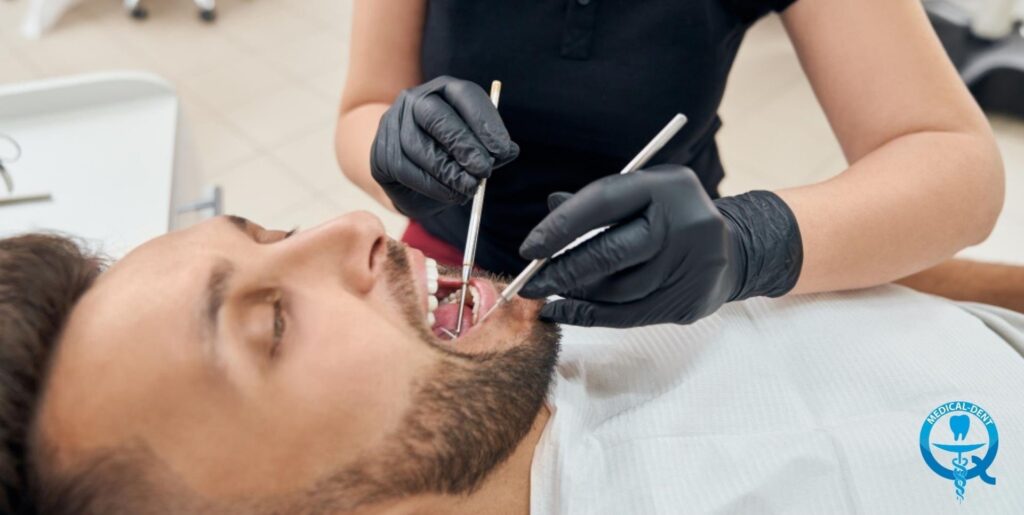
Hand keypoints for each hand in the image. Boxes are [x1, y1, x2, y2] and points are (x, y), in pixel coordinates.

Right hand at [371, 76, 518, 218]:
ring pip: (419, 146)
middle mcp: (414, 100)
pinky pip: (405, 169)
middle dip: (463, 145)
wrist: (409, 174)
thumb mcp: (475, 149)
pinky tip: (450, 194)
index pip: (465, 95)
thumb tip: (508, 151)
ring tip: (469, 188)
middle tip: (483, 170)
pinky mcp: (381, 153)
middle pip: (437, 117)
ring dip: (448, 172)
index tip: (502, 150)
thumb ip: (490, 149)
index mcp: (444, 91)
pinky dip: (432, 186)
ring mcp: (392, 124)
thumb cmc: (450, 156)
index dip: (484, 122)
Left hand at [519, 165, 802, 327]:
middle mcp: (685, 220)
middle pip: (610, 252)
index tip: (530, 248)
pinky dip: (588, 316)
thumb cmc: (671, 219)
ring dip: (577, 293)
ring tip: (554, 292)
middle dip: (562, 271)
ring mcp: (693, 263)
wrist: (733, 250)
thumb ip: (596, 203)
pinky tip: (564, 313)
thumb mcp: (640, 196)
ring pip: (616, 288)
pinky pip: (627, 314)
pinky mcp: (691, 299)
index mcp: (666, 185)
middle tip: (529, 283)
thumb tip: (550, 211)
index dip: (560, 226)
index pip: (601, 202)